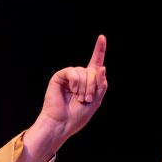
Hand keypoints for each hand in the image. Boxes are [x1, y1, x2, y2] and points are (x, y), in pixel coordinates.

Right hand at [18, 36, 107, 161]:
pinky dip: (75, 81)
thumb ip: (101, 85)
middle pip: (92, 71)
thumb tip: (102, 68)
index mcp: (88, 83)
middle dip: (93, 86)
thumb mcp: (96, 101)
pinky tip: (72, 90)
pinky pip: (72, 72)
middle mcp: (79, 77)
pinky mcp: (60, 77)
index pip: (95, 63)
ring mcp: (69, 76)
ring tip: (79, 99)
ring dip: (84, 87)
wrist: (62, 124)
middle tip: (86, 100)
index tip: (102, 37)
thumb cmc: (77, 116)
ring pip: (83, 72)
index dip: (99, 50)